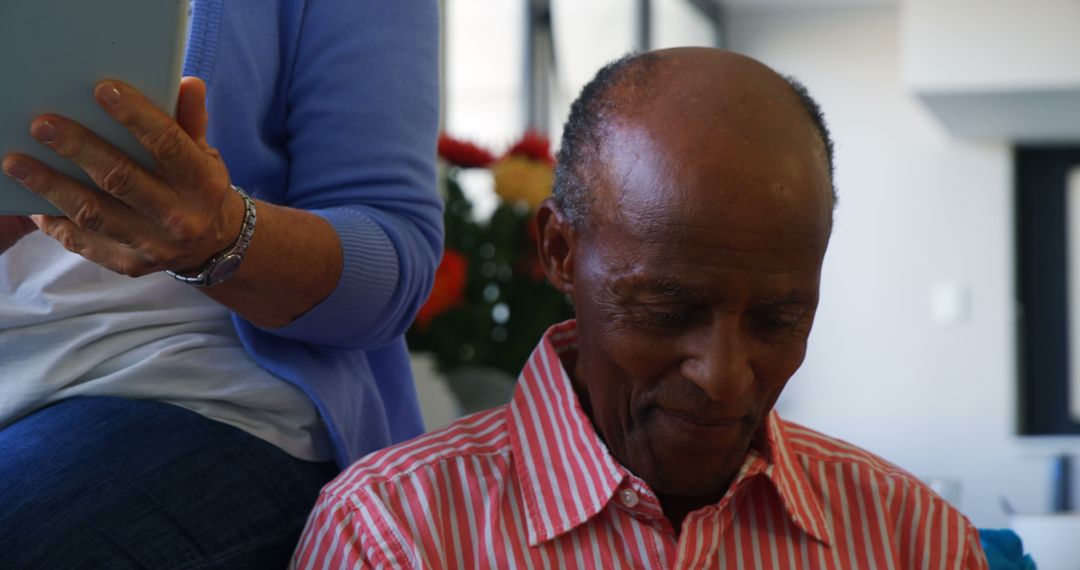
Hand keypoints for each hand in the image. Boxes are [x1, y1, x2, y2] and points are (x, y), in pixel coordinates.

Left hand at [1, 77, 243, 276]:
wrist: (213, 246)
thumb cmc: (200, 188)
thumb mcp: (205, 154)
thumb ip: (191, 120)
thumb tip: (188, 83)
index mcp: (201, 182)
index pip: (167, 144)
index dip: (136, 116)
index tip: (103, 90)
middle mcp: (178, 216)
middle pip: (121, 179)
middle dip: (79, 149)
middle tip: (42, 125)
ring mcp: (152, 244)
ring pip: (93, 213)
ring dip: (51, 186)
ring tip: (16, 162)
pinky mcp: (128, 263)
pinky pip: (82, 242)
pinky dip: (54, 221)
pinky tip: (32, 201)